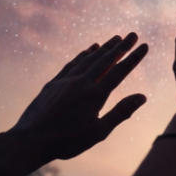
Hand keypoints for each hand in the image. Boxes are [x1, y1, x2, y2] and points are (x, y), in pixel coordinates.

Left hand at [0, 34, 147, 175]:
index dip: (133, 58)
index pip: (119, 72)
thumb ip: (121, 113)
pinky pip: (72, 63)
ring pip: (89, 59)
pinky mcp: (54, 83)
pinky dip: (83, 54)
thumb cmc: (67, 141)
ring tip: (116, 38)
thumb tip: (142, 97)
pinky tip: (90, 49)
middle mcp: (81, 83)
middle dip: (121, 47)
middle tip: (133, 34)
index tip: (144, 46)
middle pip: (105, 60)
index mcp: (94, 96)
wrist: (31, 140)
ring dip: (104, 48)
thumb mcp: (99, 132)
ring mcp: (66, 81)